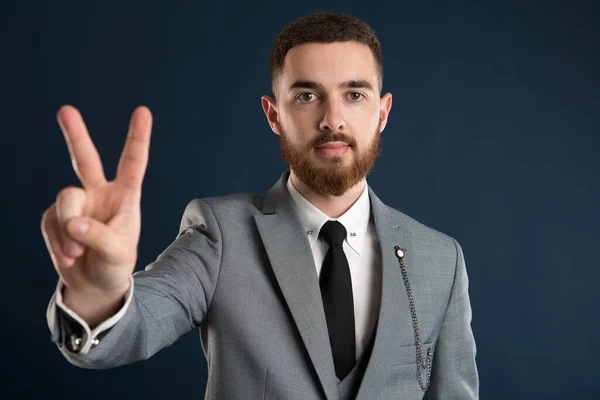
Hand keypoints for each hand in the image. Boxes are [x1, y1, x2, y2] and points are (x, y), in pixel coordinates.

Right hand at [41, 105, 151, 299]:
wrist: (94, 285)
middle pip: (85, 160)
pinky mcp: (55, 217)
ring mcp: (77, 204)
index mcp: (125, 196)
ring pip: (65, 200)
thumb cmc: (115, 265)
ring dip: (68, 228)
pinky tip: (69, 255)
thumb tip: (73, 222)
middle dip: (75, 135)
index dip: (138, 138)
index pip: (133, 163)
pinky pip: (51, 223)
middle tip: (66, 110)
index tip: (142, 111)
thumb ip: (99, 237)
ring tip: (78, 252)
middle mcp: (100, 193)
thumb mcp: (117, 254)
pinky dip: (58, 242)